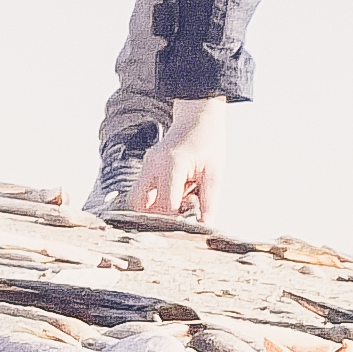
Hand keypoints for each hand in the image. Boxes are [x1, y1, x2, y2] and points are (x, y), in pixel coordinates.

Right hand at [127, 96, 228, 219]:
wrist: (198, 119)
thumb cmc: (208, 143)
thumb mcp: (214, 174)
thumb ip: (209, 202)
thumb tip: (205, 226)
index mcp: (171, 165)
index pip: (165, 204)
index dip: (173, 222)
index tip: (184, 232)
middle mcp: (152, 166)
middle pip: (141, 205)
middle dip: (156, 219)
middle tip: (176, 224)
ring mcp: (146, 166)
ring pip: (137, 201)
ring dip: (152, 210)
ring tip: (176, 210)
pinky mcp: (146, 169)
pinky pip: (142, 193)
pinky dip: (153, 202)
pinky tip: (172, 200)